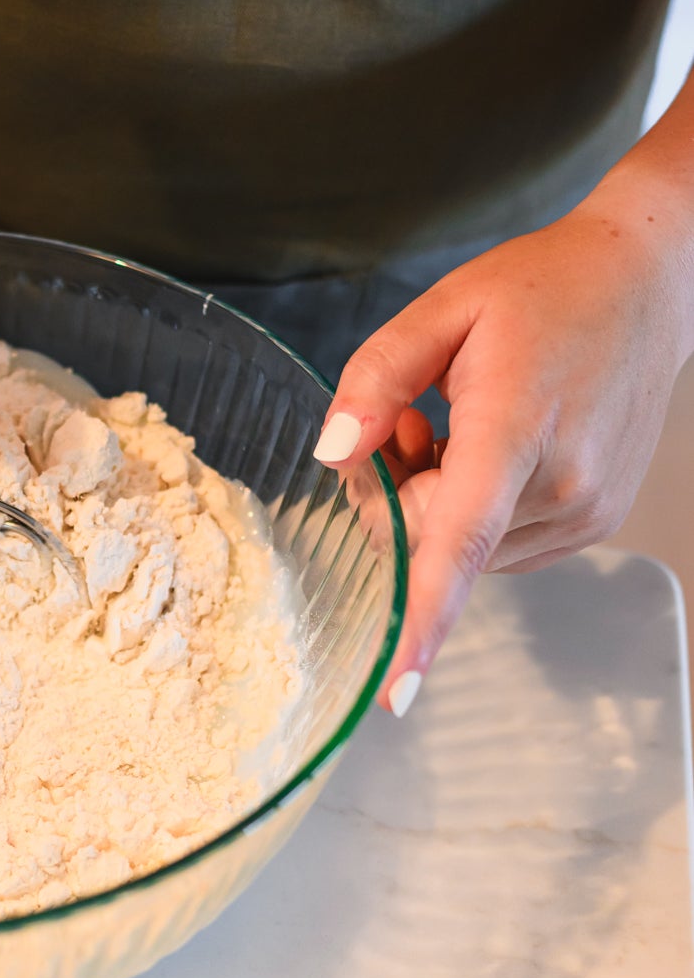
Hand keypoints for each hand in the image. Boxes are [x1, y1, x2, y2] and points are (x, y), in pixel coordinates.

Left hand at [312, 173, 693, 714]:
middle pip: (430, 541)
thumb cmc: (543, 291)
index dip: (422, 619)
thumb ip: (374, 380)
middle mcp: (559, 485)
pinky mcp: (591, 522)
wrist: (643, 287)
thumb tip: (333, 454)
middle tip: (406, 423)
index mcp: (516, 426)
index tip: (396, 690)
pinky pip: (495, 546)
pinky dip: (472, 510)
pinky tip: (488, 448)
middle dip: (393, 494)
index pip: (459, 541)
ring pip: (459, 551)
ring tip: (457, 426)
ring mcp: (582, 512)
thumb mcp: (441, 310)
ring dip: (435, 502)